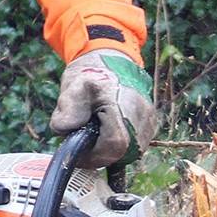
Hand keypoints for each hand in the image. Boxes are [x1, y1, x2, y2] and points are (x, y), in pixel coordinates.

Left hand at [50, 49, 155, 166]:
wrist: (112, 61)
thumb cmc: (92, 74)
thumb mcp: (73, 87)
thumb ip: (67, 110)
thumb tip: (65, 130)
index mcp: (123, 105)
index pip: (114, 145)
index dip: (94, 155)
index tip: (79, 152)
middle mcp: (142, 115)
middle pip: (122, 153)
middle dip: (99, 153)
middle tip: (84, 141)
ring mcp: (149, 121)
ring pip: (128, 152)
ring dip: (107, 149)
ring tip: (94, 132)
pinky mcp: (150, 125)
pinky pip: (132, 146)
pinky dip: (116, 144)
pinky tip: (105, 130)